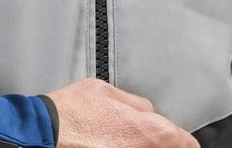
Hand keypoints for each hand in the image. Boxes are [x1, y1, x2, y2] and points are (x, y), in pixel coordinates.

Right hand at [45, 77, 199, 147]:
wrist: (46, 134)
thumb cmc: (72, 112)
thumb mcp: (106, 89)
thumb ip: (135, 102)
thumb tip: (148, 111)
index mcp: (149, 131)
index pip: (185, 142)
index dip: (182, 139)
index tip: (179, 140)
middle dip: (159, 144)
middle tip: (145, 136)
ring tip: (122, 138)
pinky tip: (110, 144)